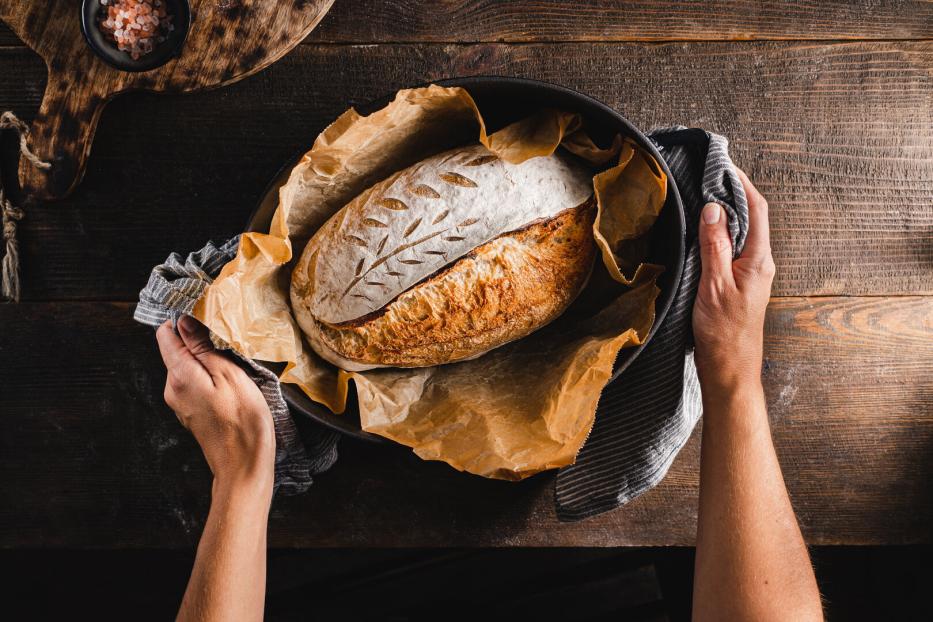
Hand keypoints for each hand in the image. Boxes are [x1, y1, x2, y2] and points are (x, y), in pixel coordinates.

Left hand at [156, 315, 274, 490]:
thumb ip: (202, 347)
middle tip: (228, 344)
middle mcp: (172, 388)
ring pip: (188, 368)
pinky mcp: (191, 413)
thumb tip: (183, 321)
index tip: (204, 315)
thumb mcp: (228, 374)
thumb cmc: (242, 421)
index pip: (165, 334)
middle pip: (176, 350)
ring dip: (207, 361)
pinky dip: (209, 378)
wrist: (244, 465)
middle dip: (199, 342)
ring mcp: (180, 403)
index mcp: (178, 375)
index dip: (182, 320)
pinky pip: (195, 385)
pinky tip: (231, 386)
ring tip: (234, 367)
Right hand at [692, 168, 774, 391]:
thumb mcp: (714, 285)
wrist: (729, 367)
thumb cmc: (723, 333)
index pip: (756, 210)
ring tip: (703, 194)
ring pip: (740, 232)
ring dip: (724, 212)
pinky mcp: (737, 282)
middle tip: (709, 174)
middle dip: (732, 192)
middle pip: (750, 217)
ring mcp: (749, 273)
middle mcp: (759, 263)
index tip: (724, 165)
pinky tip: (703, 231)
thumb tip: (713, 209)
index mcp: (758, 260)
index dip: (742, 184)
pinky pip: (731, 248)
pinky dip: (719, 232)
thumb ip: (715, 246)